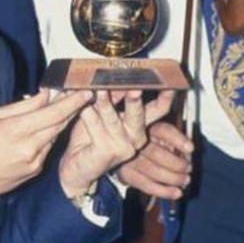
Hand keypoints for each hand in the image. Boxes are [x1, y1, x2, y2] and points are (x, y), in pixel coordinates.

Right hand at [0, 90, 92, 214]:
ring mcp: (34, 162)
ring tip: (60, 109)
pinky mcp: (35, 171)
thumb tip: (45, 95)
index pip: (53, 113)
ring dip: (59, 123)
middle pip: (59, 125)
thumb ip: (23, 106)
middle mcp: (29, 148)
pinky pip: (46, 149)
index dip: (72, 102)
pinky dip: (47, 137)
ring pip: (54, 136)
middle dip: (72, 110)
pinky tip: (39, 131)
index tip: (86, 92)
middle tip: (81, 96)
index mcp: (17, 130)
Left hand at [57, 90, 173, 198]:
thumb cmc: (89, 137)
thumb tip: (117, 75)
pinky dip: (87, 114)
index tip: (166, 81)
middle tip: (133, 87)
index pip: (159, 108)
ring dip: (104, 103)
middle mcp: (135, 136)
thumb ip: (114, 95)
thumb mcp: (104, 110)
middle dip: (134, 99)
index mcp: (138, 124)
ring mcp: (123, 146)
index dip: (165, 96)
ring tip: (97, 90)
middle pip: (139, 113)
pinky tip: (82, 106)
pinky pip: (95, 126)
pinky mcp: (107, 151)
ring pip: (113, 118)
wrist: (77, 166)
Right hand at [115, 120, 193, 199]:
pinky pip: (145, 185)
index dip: (177, 139)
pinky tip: (176, 193)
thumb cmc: (147, 141)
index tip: (190, 148)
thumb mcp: (160, 133)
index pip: (162, 130)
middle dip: (176, 164)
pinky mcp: (125, 173)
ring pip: (151, 170)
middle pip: (155, 153)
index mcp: (145, 126)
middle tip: (188, 168)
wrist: (121, 149)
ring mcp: (127, 158)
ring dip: (173, 178)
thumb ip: (174, 140)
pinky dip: (163, 191)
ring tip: (185, 180)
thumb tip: (188, 152)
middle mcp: (133, 140)